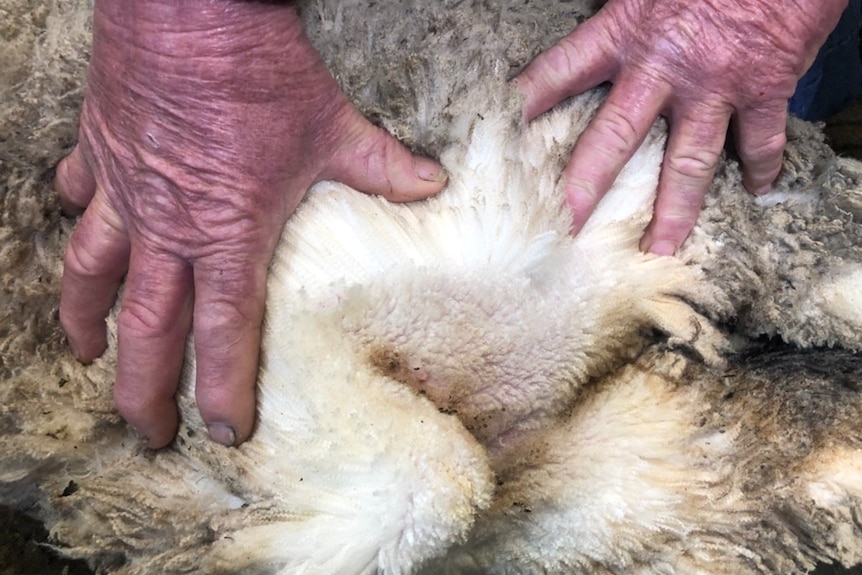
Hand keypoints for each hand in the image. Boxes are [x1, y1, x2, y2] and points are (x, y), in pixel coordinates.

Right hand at [56, 0, 446, 448]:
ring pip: (91, 273)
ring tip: (87, 353)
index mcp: (227, 232)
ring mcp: (125, 189)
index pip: (224, 332)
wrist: (192, 9)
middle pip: (146, 327)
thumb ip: (381, 167)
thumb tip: (432, 184)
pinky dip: (78, 218)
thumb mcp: (333, 127)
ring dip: (87, 320)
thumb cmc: (261, 72)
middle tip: (145, 429)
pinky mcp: (99, 149)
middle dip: (142, 388)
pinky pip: (78, 195)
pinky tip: (80, 229)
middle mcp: (168, 224)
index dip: (222, 388)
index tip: (223, 430)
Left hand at [516, 0, 846, 253]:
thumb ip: (620, 20)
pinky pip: (760, 141)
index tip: (499, 140)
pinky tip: (755, 191)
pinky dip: (760, 166)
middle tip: (566, 226)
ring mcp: (714, 85)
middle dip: (587, 187)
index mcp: (625, 33)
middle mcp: (664, 68)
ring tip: (659, 248)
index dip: (526, 105)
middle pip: (615, 139)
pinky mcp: (765, 89)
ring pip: (687, 163)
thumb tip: (598, 36)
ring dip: (673, 211)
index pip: (560, 74)